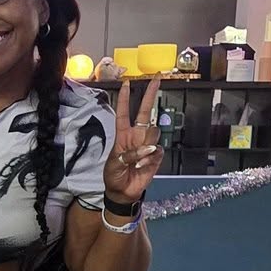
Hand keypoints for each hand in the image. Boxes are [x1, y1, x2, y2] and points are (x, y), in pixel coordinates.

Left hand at [103, 76, 162, 206]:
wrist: (122, 192)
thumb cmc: (114, 176)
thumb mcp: (114, 164)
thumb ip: (129, 154)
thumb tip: (147, 148)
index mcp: (122, 135)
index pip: (123, 113)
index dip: (124, 99)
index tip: (126, 83)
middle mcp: (136, 136)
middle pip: (144, 112)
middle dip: (150, 95)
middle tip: (156, 78)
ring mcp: (147, 145)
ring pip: (153, 134)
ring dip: (144, 147)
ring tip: (136, 162)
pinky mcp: (155, 156)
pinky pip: (157, 151)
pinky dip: (149, 159)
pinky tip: (142, 166)